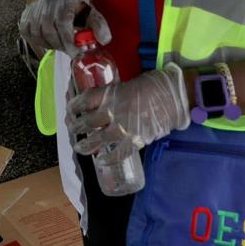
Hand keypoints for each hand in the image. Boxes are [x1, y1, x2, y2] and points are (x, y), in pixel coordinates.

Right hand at [18, 0, 110, 55]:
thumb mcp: (91, 11)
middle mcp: (46, 6)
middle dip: (62, 46)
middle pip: (51, 34)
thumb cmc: (76, 3)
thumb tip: (105, 40)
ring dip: (51, 44)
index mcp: (64, 4)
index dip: (69, 43)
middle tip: (71, 50)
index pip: (63, 26)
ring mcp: (34, 11)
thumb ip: (99, 25)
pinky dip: (39, 40)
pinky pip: (29, 35)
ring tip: (61, 42)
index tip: (77, 54)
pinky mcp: (25, 16)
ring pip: (39, 37)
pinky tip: (48, 38)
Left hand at [65, 63, 189, 156]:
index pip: (84, 100)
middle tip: (72, 129)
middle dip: (75, 127)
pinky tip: (101, 161)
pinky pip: (117, 153)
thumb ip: (114, 95)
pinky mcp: (135, 141)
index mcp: (110, 93)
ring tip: (79, 148)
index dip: (73, 106)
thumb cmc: (153, 85)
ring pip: (97, 140)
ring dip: (85, 145)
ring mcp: (123, 128)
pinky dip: (107, 158)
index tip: (70, 109)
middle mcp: (112, 111)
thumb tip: (104, 104)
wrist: (174, 96)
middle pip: (86, 121)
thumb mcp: (127, 84)